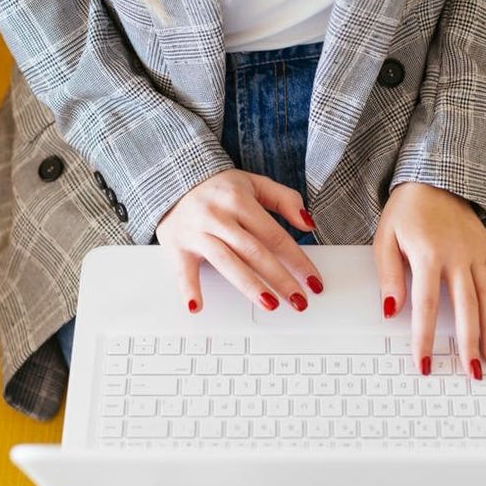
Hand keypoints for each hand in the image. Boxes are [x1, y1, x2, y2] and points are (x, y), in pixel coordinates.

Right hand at [155, 169, 322, 312]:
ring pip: (227, 262)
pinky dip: (189, 289)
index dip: (298, 260)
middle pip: (254, 252)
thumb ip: (285, 200)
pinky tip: (197, 307)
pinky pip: (183, 270)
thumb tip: (308, 224)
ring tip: (270, 304)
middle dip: (280, 278)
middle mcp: (218, 216)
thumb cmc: (218, 188)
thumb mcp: (255, 183)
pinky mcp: (177, 246)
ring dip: (249, 286)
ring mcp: (197, 232)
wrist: (173, 179)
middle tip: (299, 301)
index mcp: (239, 200)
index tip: (313, 281)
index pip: (275, 235)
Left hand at [373, 182, 485, 378]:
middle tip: (471, 372)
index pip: (425, 306)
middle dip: (468, 344)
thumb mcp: (385, 238)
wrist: (435, 179)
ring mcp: (476, 254)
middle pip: (466, 308)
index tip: (424, 363)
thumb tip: (391, 310)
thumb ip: (388, 275)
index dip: (425, 338)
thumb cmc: (406, 211)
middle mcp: (457, 257)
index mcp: (428, 255)